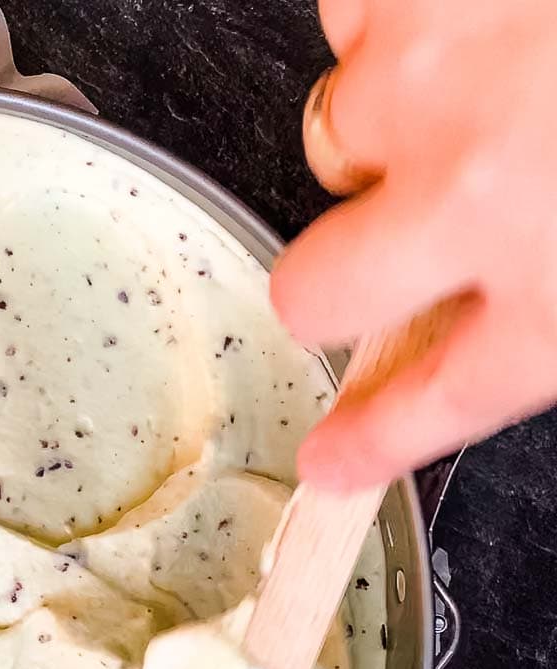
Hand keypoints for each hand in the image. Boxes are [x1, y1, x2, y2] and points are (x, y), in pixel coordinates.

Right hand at [273, 0, 556, 488]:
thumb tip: (503, 327)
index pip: (433, 402)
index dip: (372, 438)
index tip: (334, 455)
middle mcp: (485, 194)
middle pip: (317, 293)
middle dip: (340, 273)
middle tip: (405, 224)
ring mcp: (432, 76)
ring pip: (340, 130)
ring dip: (407, 108)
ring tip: (519, 49)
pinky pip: (356, 14)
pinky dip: (414, 11)